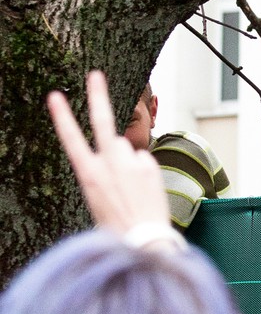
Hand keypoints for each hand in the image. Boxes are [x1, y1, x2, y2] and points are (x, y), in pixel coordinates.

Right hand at [47, 71, 172, 234]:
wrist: (144, 239)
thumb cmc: (117, 224)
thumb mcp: (99, 199)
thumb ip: (107, 171)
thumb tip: (126, 150)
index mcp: (88, 174)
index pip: (71, 139)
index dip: (62, 116)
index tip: (55, 96)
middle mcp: (109, 163)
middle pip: (102, 121)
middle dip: (98, 95)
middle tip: (96, 74)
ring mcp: (132, 162)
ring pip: (127, 149)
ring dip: (128, 161)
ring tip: (132, 189)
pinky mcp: (151, 166)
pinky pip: (144, 161)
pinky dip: (144, 171)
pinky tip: (144, 190)